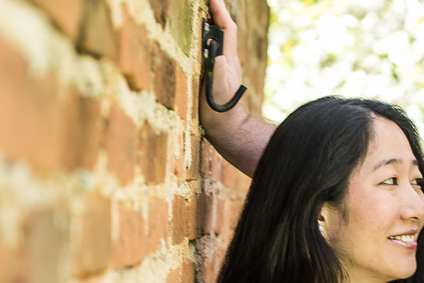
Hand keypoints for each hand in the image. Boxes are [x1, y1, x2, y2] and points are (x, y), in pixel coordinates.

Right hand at [200, 0, 247, 132]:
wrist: (226, 130)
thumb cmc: (220, 113)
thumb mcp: (218, 93)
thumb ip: (218, 74)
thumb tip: (218, 55)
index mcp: (228, 60)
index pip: (227, 29)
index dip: (220, 11)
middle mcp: (227, 60)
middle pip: (223, 30)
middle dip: (214, 13)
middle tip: (203, 1)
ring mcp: (222, 67)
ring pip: (217, 40)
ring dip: (209, 24)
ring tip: (198, 12)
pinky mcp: (215, 74)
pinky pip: (210, 51)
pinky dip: (204, 40)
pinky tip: (195, 39)